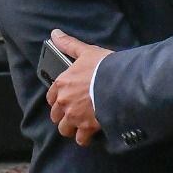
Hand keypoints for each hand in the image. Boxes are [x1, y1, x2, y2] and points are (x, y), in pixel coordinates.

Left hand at [45, 29, 113, 145]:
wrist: (121, 84)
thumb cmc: (104, 67)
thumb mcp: (86, 51)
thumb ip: (69, 44)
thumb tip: (54, 33)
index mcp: (62, 84)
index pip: (51, 97)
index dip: (57, 100)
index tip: (64, 101)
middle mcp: (64, 102)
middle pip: (56, 116)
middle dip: (63, 116)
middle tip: (74, 114)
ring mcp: (74, 116)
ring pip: (65, 129)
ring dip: (72, 128)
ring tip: (81, 126)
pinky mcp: (86, 127)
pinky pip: (81, 139)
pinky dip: (85, 138)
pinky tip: (91, 135)